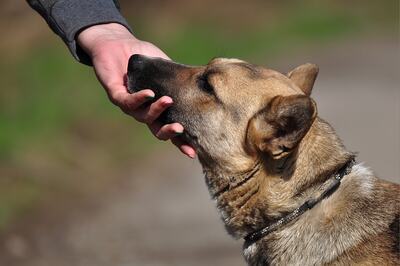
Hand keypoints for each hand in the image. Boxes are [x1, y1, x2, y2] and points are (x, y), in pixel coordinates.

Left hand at [77, 23, 194, 157]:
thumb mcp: (167, 68)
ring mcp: (129, 105)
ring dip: (156, 110)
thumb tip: (203, 82)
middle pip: (156, 130)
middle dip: (168, 133)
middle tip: (180, 129)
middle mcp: (143, 111)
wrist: (118, 43)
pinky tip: (149, 93)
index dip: (180, 142)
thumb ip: (180, 78)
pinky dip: (139, 98)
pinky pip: (127, 101)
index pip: (170, 128)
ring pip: (143, 116)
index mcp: (157, 109)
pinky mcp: (115, 94)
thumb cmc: (144, 57)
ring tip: (168, 100)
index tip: (193, 152)